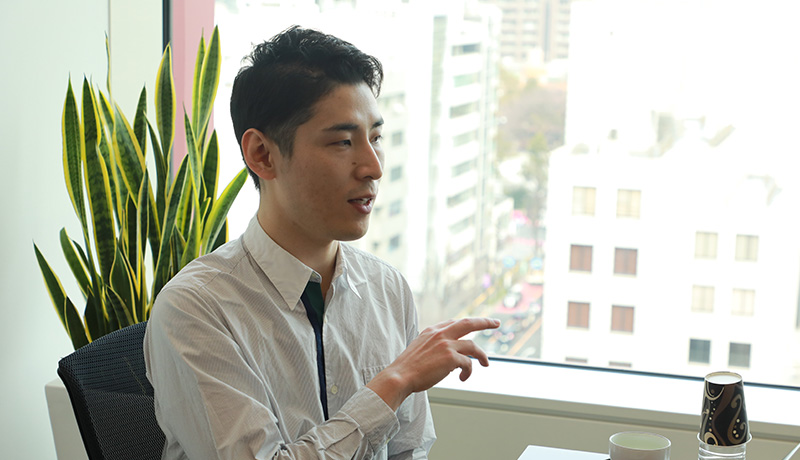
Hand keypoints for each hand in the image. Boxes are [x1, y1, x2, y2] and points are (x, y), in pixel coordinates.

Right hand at [366, 317, 499, 409]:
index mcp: (431, 330)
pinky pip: (468, 363)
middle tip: (496, 323)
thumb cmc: (407, 368)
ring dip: (481, 355)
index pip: (453, 322)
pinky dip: (468, 372)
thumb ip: (434, 346)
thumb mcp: (419, 348)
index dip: (465, 325)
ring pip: (473, 346)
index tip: (474, 325)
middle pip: (468, 323)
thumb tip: (451, 357)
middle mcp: (440, 334)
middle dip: (485, 322)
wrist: (400, 376)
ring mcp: (446, 344)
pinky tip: (463, 378)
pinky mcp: (451, 358)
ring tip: (485, 363)